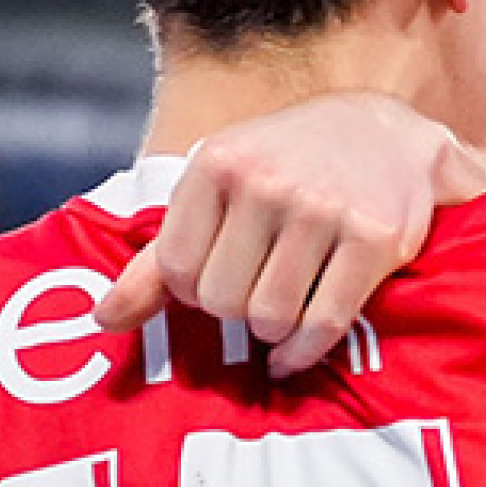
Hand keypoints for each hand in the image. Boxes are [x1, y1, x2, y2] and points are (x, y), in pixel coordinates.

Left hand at [94, 93, 485, 372]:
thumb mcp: (219, 188)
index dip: (193, 290)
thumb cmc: (284, 167)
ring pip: (270, 318)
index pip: (177, 270)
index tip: (216, 279)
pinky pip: (324, 324)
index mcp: (219, 164)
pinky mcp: (373, 238)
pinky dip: (304, 353)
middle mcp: (268, 182)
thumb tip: (102, 320)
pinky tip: (294, 351)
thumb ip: (158, 256)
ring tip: (280, 309)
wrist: (384, 133)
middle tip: (255, 292)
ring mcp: (323, 209)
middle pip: (223, 301)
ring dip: (272, 331)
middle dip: (235, 310)